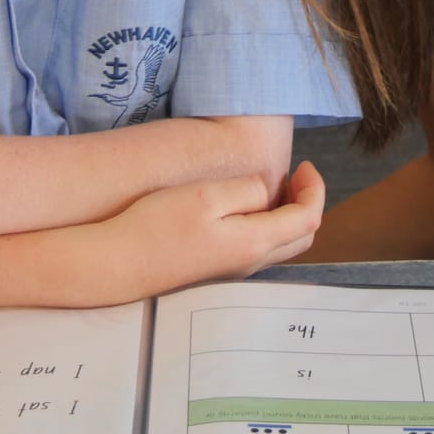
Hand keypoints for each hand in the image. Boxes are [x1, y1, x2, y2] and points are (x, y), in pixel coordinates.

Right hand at [110, 160, 327, 296]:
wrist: (118, 264)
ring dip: (288, 214)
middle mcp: (250, 262)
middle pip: (301, 236)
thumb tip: (270, 190)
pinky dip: (268, 225)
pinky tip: (244, 206)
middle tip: (296, 174)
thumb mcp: (206, 195)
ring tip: (274, 185)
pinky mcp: (216, 270)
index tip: (305, 163)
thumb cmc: (158, 225)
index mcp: (254, 242)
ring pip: (281, 245)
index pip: (308, 218)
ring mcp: (233, 270)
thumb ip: (247, 190)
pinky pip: (258, 248)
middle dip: (307, 203)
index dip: (315, 189)